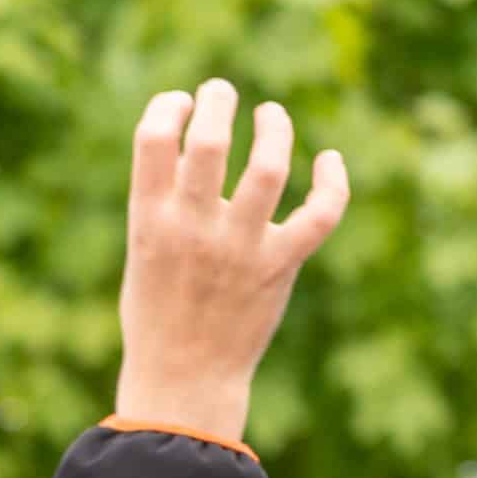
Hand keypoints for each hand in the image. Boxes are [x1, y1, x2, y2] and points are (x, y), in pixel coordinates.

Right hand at [116, 80, 348, 444]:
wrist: (183, 382)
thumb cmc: (158, 316)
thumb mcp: (143, 256)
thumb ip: (165, 207)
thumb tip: (198, 149)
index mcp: (148, 224)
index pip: (153, 139)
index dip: (169, 107)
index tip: (179, 106)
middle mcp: (193, 231)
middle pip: (209, 140)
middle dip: (218, 101)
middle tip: (221, 94)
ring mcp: (239, 248)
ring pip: (268, 168)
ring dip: (275, 128)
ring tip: (271, 116)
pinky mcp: (279, 266)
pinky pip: (320, 213)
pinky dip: (333, 181)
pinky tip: (328, 161)